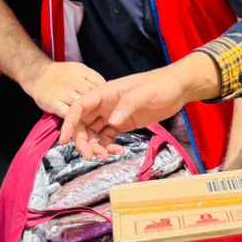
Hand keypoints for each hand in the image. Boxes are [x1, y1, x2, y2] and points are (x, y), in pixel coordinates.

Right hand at [26, 61, 105, 116]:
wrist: (37, 75)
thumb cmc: (60, 75)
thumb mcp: (78, 70)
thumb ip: (91, 79)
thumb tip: (106, 90)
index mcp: (81, 71)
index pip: (100, 83)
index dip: (105, 95)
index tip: (108, 103)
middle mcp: (73, 80)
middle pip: (92, 95)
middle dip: (99, 106)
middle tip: (103, 116)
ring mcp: (63, 92)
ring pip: (81, 105)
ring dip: (88, 115)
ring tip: (93, 122)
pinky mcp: (54, 103)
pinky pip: (68, 114)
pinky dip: (75, 120)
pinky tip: (79, 123)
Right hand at [59, 55, 216, 160]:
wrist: (178, 88)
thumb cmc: (161, 85)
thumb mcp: (144, 93)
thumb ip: (127, 105)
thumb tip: (113, 122)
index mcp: (106, 92)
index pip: (80, 106)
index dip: (69, 123)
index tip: (63, 140)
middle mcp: (106, 104)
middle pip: (84, 123)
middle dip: (83, 141)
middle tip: (91, 156)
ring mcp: (114, 114)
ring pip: (94, 132)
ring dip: (95, 146)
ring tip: (106, 156)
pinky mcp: (123, 123)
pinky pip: (107, 136)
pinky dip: (107, 146)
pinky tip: (117, 151)